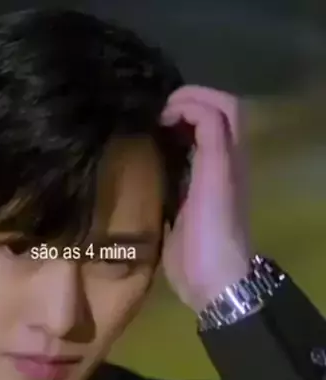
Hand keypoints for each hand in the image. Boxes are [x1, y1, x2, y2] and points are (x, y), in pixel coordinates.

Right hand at [160, 86, 251, 312]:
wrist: (212, 280)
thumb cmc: (214, 234)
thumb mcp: (215, 183)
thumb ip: (209, 143)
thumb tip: (185, 111)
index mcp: (230, 158)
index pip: (222, 108)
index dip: (193, 99)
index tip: (161, 113)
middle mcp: (222, 164)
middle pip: (214, 117)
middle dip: (186, 104)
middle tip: (155, 113)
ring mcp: (206, 181)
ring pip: (199, 138)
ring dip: (178, 124)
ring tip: (151, 126)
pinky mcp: (191, 198)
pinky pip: (183, 163)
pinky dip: (169, 150)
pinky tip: (150, 156)